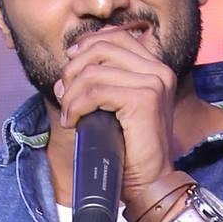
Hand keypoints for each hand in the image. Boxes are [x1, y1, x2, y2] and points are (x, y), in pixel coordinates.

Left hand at [54, 27, 179, 219]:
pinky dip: (77, 105)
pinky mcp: (144, 100)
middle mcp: (159, 71)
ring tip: (69, 115)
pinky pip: (96, 91)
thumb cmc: (131, 152)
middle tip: (64, 94)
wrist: (149, 184)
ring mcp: (154, 83)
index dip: (87, 45)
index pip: (116, 37)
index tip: (69, 63)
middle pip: (103, 47)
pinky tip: (74, 121)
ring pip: (94, 71)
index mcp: (155, 68)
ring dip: (72, 93)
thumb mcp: (116, 109)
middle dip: (74, 68)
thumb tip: (66, 72)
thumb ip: (101, 84)